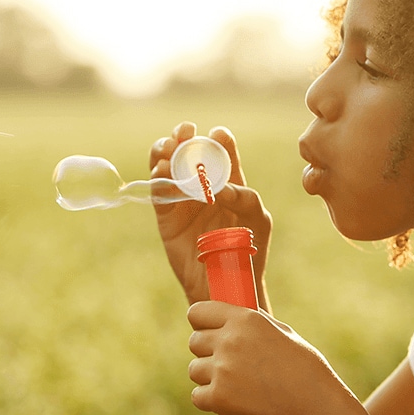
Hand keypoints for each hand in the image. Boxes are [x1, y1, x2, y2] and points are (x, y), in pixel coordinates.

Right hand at [150, 122, 271, 305]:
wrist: (224, 283)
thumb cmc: (247, 250)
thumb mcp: (257, 219)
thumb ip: (245, 197)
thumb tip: (220, 187)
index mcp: (228, 181)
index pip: (221, 152)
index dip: (217, 139)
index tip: (216, 134)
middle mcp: (202, 186)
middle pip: (188, 153)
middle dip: (184, 137)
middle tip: (185, 132)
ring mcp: (182, 199)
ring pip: (168, 166)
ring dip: (165, 151)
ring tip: (169, 147)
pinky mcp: (165, 215)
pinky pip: (158, 191)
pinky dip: (157, 177)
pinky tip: (162, 170)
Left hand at [186, 300, 357, 414]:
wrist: (315, 409)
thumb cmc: (305, 371)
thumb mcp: (283, 334)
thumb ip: (253, 324)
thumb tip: (232, 315)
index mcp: (245, 319)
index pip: (197, 312)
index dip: (202, 324)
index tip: (210, 334)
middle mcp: (230, 340)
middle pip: (194, 341)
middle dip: (208, 353)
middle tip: (231, 366)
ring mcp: (222, 369)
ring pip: (194, 370)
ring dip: (210, 378)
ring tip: (239, 386)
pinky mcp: (219, 397)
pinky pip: (198, 396)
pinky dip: (212, 401)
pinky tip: (235, 402)